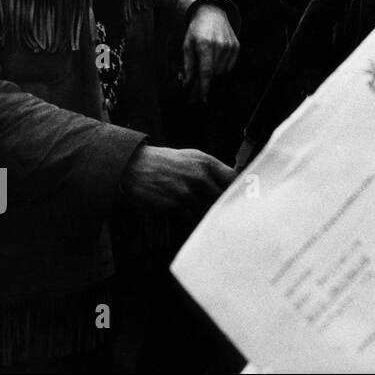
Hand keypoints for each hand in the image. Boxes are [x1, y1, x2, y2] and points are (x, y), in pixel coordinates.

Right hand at [120, 144, 234, 213]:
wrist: (135, 166)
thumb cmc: (166, 162)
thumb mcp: (192, 156)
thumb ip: (213, 169)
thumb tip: (234, 181)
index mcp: (206, 162)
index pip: (233, 179)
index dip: (238, 190)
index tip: (240, 196)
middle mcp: (199, 177)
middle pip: (223, 198)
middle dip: (225, 205)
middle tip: (226, 210)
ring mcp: (187, 193)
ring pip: (208, 210)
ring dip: (209, 214)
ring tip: (207, 213)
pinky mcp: (174, 206)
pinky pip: (192, 218)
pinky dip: (194, 218)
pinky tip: (191, 214)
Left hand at [182, 3, 238, 100]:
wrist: (212, 13)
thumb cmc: (196, 30)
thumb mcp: (187, 45)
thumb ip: (187, 65)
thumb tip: (186, 83)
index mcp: (205, 45)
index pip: (206, 71)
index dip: (204, 87)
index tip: (202, 98)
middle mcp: (219, 45)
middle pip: (214, 73)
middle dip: (206, 81)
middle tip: (197, 85)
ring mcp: (230, 46)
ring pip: (222, 71)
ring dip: (213, 73)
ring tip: (206, 65)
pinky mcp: (236, 46)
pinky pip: (229, 66)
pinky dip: (222, 67)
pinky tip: (215, 59)